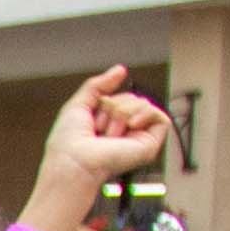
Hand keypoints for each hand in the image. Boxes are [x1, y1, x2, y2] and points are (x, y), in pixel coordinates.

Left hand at [31, 69, 167, 214]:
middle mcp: (124, 132)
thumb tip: (120, 69)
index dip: (106, 101)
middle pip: (132, 99)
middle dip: (113, 107)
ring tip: (110, 133)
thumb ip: (99, 84)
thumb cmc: (68, 142)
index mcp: (109, 125)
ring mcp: (137, 138)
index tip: (92, 118)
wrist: (74, 161)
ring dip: (123, 113)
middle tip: (100, 128)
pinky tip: (131, 124)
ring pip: (145, 105)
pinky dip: (145, 114)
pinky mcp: (150, 145)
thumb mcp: (78, 104)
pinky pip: (161, 117)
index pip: (120, 98)